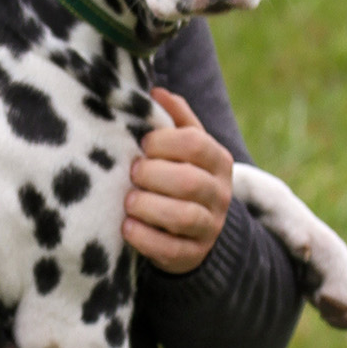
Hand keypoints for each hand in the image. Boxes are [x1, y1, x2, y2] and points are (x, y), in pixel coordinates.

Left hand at [123, 88, 232, 274]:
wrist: (192, 231)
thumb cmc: (180, 176)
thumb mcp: (183, 147)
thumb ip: (175, 119)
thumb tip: (157, 92)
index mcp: (218, 161)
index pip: (195, 143)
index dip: (163, 142)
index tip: (143, 145)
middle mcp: (219, 194)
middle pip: (188, 181)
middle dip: (152, 175)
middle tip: (133, 172)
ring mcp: (209, 227)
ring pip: (182, 216)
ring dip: (148, 206)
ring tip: (129, 200)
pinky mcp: (192, 255)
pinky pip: (170, 249)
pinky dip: (144, 237)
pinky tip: (127, 226)